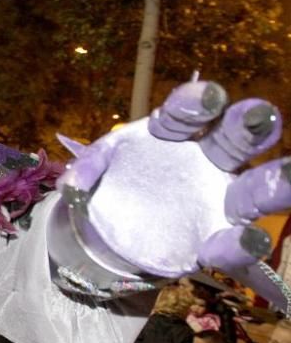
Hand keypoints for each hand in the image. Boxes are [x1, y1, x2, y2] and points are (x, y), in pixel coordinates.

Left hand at [49, 78, 289, 304]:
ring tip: (287, 176)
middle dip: (249, 126)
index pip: (185, 114)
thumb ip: (84, 172)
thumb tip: (72, 182)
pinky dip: (244, 244)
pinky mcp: (216, 240)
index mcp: (172, 134)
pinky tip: (250, 240)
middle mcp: (206, 161)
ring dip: (273, 183)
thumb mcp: (89, 174)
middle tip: (260, 114)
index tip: (206, 98)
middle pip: (233, 141)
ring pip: (252, 190)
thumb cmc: (110, 186)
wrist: (111, 232)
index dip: (196, 103)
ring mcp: (218, 201)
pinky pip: (233, 243)